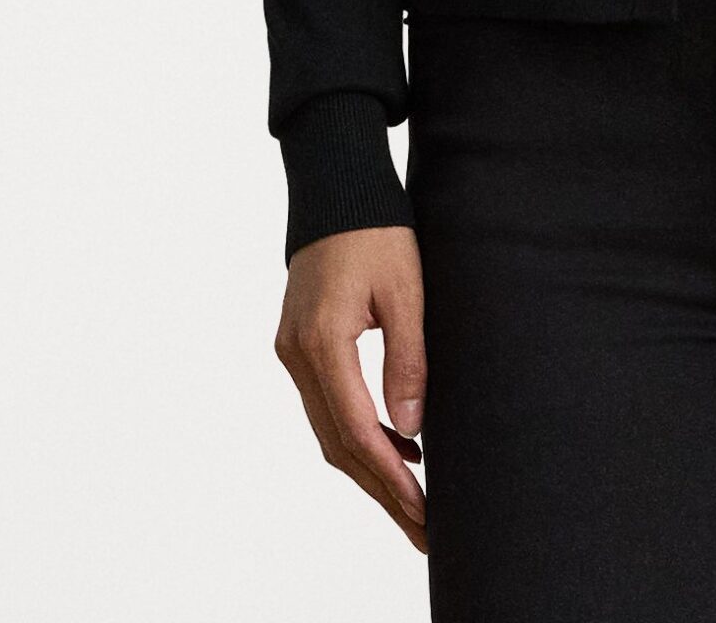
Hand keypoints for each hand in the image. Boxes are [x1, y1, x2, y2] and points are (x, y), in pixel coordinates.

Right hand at [274, 225, 427, 550]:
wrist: (336, 187)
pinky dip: (358, 434)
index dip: (390, 478)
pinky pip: (327, 405)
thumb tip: (410, 429)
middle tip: (423, 529)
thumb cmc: (376, 229)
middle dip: (381, 490)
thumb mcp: (406, 289)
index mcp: (321, 342)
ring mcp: (292, 352)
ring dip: (370, 466)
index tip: (423, 512)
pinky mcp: (299, 345)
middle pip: (337, 444)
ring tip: (415, 499)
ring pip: (328, 431)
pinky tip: (398, 444)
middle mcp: (296, 355)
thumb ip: (408, 360)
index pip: (355, 431)